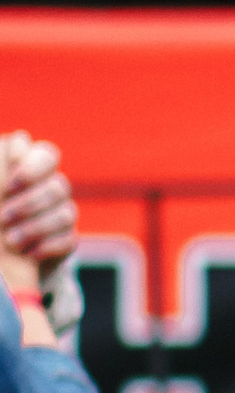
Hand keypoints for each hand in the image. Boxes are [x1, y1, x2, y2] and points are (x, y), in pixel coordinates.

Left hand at [0, 133, 74, 275]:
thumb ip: (1, 164)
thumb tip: (21, 139)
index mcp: (30, 166)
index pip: (47, 154)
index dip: (32, 169)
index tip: (10, 186)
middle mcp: (51, 186)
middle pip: (59, 186)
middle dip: (29, 204)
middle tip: (2, 218)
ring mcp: (62, 212)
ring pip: (66, 214)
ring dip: (35, 228)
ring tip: (10, 241)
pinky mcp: (67, 239)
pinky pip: (69, 239)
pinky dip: (48, 246)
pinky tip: (28, 253)